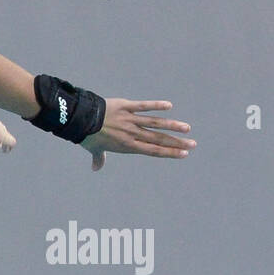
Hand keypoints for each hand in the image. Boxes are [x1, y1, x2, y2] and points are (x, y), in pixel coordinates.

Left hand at [77, 98, 195, 171]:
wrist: (80, 120)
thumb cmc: (87, 136)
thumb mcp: (94, 149)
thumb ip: (99, 158)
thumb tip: (95, 169)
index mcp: (128, 145)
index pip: (154, 151)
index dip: (170, 153)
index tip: (184, 154)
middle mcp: (132, 134)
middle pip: (159, 139)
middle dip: (177, 142)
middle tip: (193, 144)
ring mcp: (130, 120)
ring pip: (154, 123)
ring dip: (172, 125)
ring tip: (186, 128)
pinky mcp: (125, 106)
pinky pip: (143, 106)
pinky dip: (155, 105)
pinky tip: (168, 105)